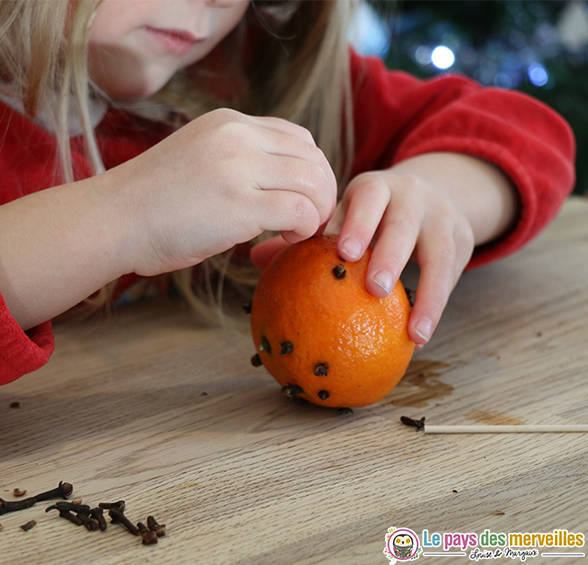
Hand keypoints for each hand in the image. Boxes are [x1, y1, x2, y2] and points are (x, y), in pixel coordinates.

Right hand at [107, 108, 336, 275]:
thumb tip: (272, 184)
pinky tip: (285, 239)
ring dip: (316, 211)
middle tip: (310, 221)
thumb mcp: (196, 158)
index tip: (300, 199)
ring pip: (314, 181)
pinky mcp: (239, 204)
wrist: (112, 220)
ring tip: (298, 232)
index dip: (309, 170)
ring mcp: (239, 167)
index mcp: (228, 123)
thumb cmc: (147, 202)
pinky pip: (300, 211)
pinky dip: (304, 228)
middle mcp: (238, 136)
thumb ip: (233, 160)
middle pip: (312, 156)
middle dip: (322, 192)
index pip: (296, 136)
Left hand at [327, 169, 474, 345]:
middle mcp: (412, 197)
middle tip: (374, 289)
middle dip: (390, 256)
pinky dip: (437, 305)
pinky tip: (421, 335)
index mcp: (375, 187)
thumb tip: (258, 258)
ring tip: (414, 331)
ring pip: (439, 254)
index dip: (358, 223)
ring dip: (428, 293)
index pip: (368, 197)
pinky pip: (452, 276)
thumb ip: (312, 235)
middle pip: (403, 224)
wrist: (433, 190)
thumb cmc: (373, 212)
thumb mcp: (348, 212)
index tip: (345, 253)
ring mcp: (441, 217)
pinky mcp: (462, 239)